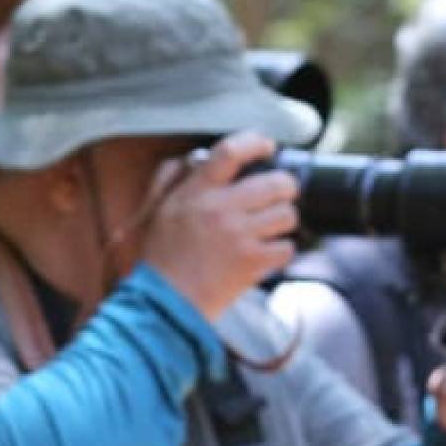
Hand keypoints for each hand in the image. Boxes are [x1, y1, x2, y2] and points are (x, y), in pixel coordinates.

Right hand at [138, 134, 298, 319]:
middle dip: (286, 188)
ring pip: (287, 215)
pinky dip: (280, 252)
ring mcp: (239, 237)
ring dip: (282, 223)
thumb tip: (194, 159)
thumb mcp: (157, 211)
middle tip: (281, 195)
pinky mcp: (252, 263)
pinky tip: (265, 255)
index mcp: (195, 193)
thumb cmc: (160, 259)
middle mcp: (219, 210)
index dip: (256, 142)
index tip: (267, 147)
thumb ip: (172, 179)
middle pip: (276, 182)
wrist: (164, 303)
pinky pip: (287, 248)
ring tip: (268, 230)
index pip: (231, 152)